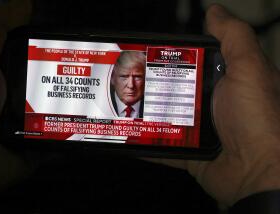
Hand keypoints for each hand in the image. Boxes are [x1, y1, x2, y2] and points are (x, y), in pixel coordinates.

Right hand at [145, 4, 279, 207]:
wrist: (258, 171)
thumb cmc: (258, 120)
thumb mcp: (248, 69)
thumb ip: (234, 38)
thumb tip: (215, 12)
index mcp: (227, 82)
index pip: (195, 63)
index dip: (173, 57)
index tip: (151, 53)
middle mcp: (213, 105)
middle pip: (176, 91)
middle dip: (153, 86)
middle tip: (129, 79)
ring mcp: (200, 131)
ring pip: (166, 118)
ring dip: (146, 114)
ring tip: (122, 105)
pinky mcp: (190, 153)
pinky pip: (163, 148)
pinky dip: (145, 145)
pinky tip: (127, 138)